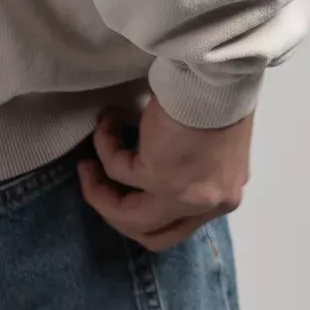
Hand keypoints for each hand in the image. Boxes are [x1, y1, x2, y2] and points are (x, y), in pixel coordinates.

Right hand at [77, 93, 253, 251]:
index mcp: (223, 195)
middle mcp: (208, 204)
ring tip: (86, 165)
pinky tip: (107, 122)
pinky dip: (106, 146)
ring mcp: (185, 196)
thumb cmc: (219, 94)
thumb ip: (193, 163)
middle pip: (152, 234)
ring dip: (99, 192)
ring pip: (129, 217)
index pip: (181, 226)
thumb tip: (163, 158)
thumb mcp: (212, 141)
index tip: (127, 187)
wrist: (219, 75)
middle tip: (98, 181)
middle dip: (116, 210)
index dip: (146, 212)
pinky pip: (118, 170)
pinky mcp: (161, 179)